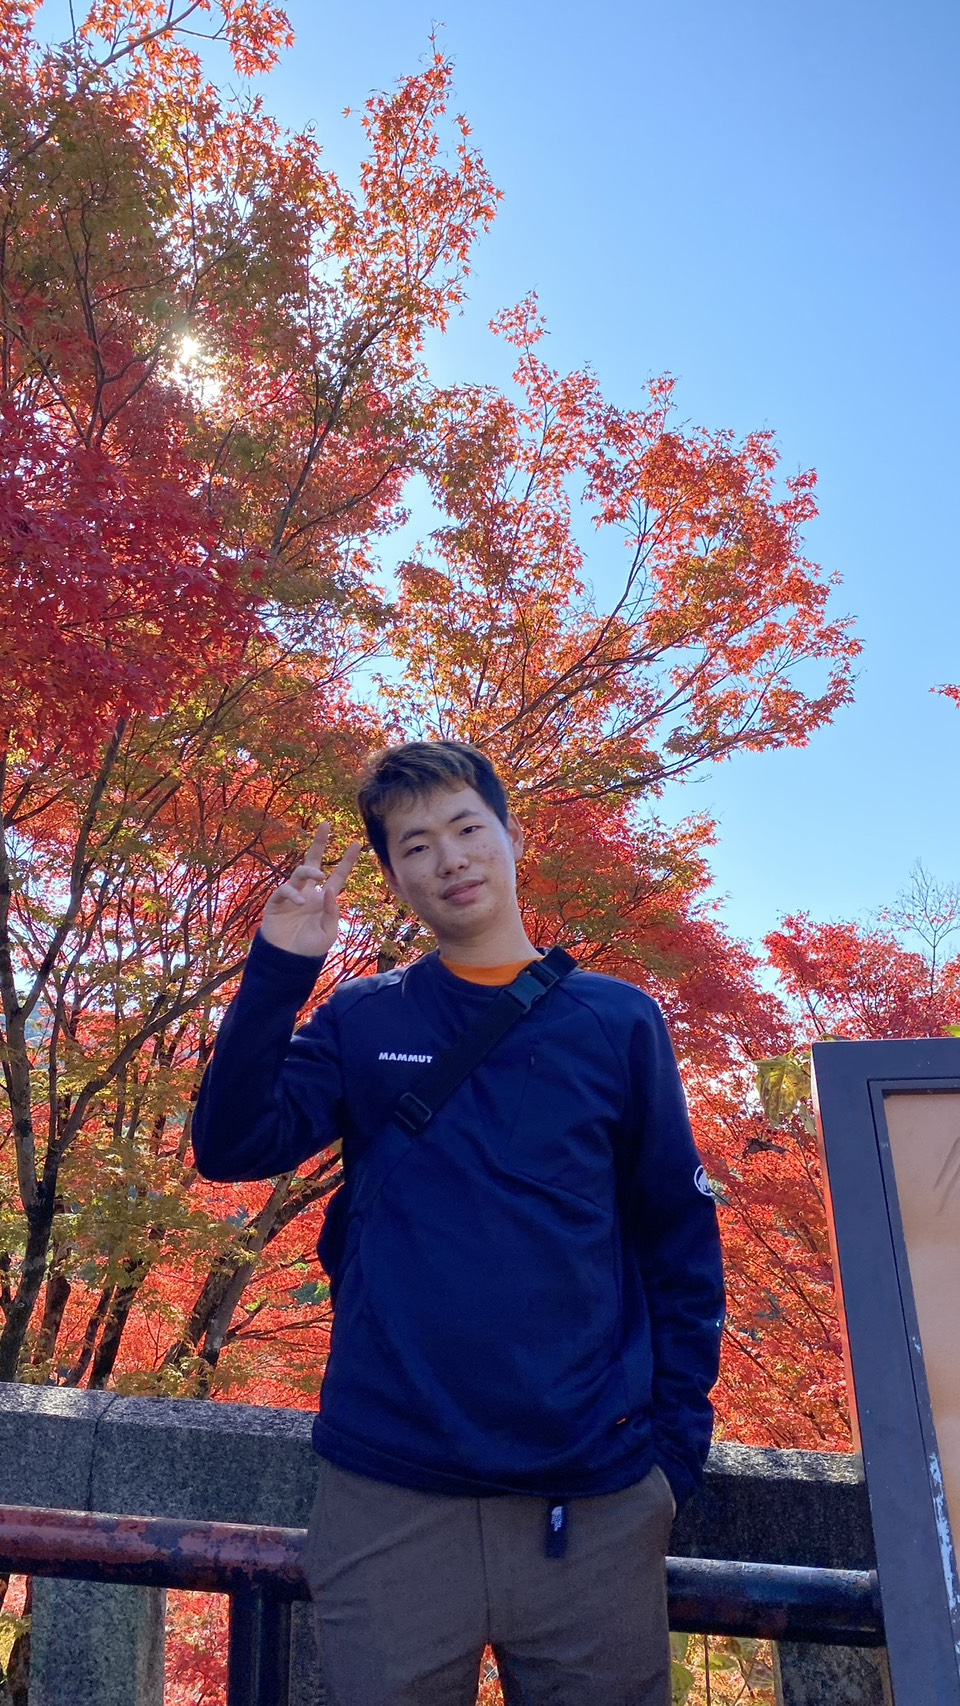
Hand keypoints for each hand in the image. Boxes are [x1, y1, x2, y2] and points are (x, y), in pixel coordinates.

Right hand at [260, 825, 361, 958]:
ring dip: (309, 871)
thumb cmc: (310, 948)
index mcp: (324, 899)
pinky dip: (293, 893)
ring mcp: (292, 896)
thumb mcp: (328, 932)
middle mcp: (309, 892)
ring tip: (319, 876)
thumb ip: (331, 912)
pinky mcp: (276, 903)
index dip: (347, 860)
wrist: (288, 962)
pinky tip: (300, 903)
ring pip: (299, 872)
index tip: (358, 843)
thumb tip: (330, 888)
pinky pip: (284, 890)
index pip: (338, 875)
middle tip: (326, 825)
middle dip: (319, 843)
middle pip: (313, 862)